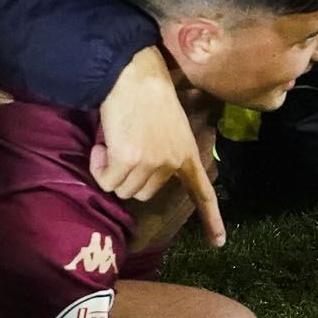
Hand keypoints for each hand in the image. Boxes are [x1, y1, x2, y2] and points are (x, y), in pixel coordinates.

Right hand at [92, 47, 223, 247]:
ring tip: (115, 140)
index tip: (218, 243)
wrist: (133, 74)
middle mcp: (172, 162)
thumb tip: (139, 175)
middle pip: (142, 193)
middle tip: (123, 147)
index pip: (203, 192)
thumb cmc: (147, 94)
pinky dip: (99, 166)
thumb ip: (163, 151)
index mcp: (187, 153)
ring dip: (111, 170)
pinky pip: (106, 180)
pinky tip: (103, 144)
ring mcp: (151, 163)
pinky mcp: (128, 160)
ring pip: (122, 189)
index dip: (210, 219)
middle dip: (128, 176)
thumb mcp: (169, 125)